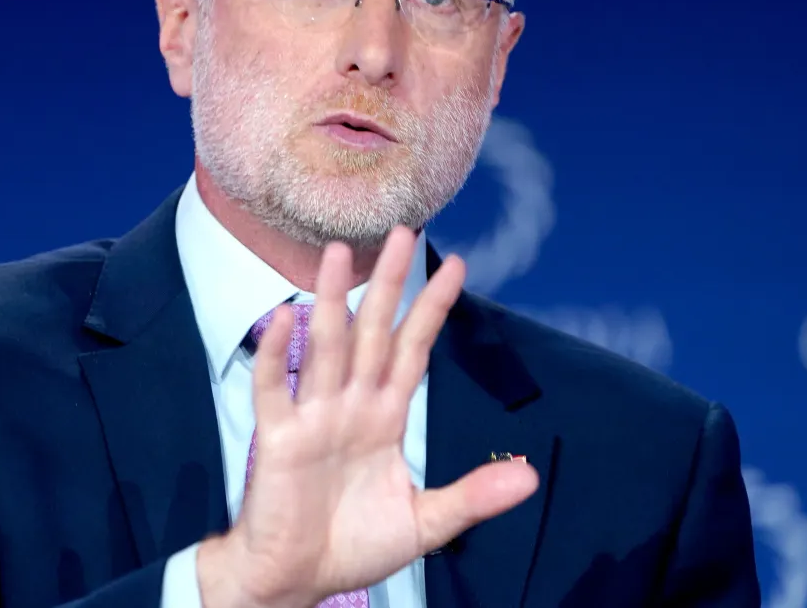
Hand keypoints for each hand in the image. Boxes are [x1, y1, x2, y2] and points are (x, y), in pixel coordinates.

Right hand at [197, 226, 539, 607]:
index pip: (414, 350)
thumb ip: (473, 496)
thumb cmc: (352, 547)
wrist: (295, 581)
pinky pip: (275, 388)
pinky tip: (284, 317)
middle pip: (373, 332)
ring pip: (325, 346)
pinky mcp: (278, 438)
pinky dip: (276, 354)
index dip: (433, 309)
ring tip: (336, 254)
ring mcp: (314, 417)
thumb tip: (532, 476)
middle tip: (401, 234)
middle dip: (387, 284)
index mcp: (385, 417)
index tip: (457, 265)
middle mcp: (351, 406)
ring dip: (330, 300)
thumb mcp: (426, 523)